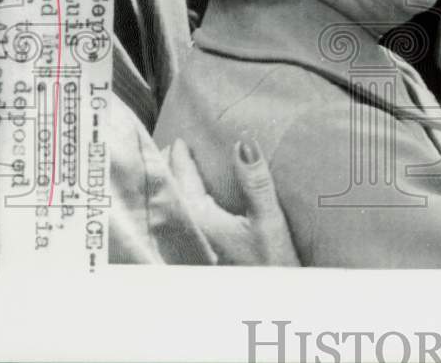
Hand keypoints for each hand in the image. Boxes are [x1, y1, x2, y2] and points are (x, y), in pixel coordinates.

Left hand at [168, 138, 299, 265]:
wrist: (270, 302)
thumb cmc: (271, 262)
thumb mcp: (268, 219)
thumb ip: (255, 181)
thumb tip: (243, 143)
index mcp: (199, 217)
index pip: (182, 175)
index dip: (179, 154)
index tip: (180, 139)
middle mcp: (188, 229)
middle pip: (171, 189)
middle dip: (169, 168)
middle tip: (172, 148)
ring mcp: (190, 242)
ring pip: (175, 204)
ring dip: (176, 185)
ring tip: (179, 169)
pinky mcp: (198, 252)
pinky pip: (183, 217)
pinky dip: (183, 202)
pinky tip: (192, 201)